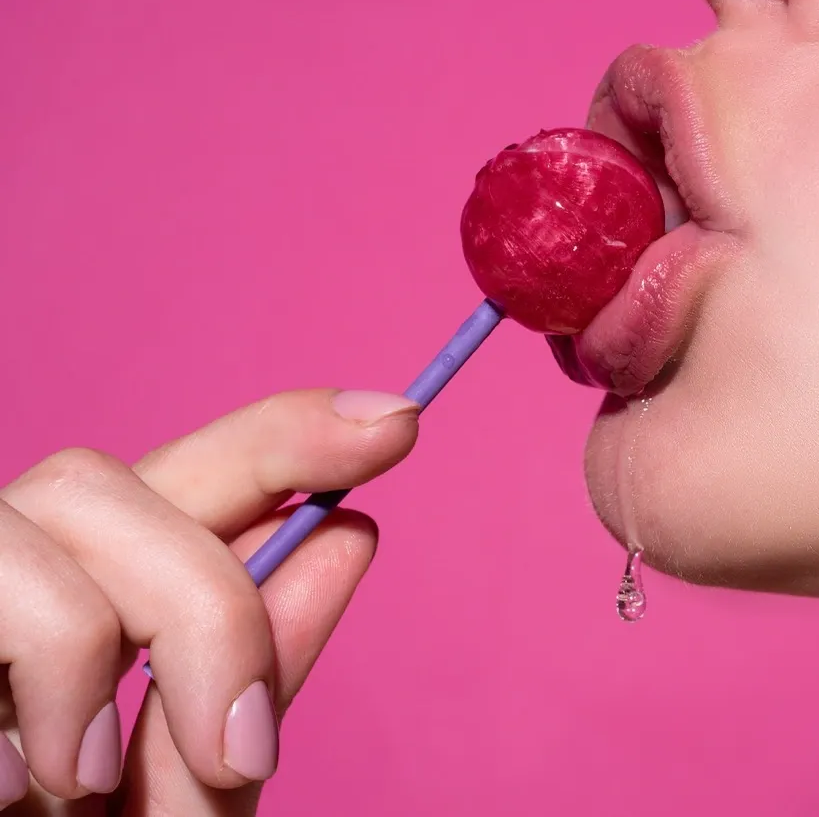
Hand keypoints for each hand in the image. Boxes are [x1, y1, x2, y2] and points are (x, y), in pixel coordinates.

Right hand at [0, 389, 419, 814]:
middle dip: (208, 600)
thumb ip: (252, 678)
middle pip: (114, 476)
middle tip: (240, 752)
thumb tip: (348, 536)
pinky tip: (9, 784)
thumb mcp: (185, 793)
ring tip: (86, 783)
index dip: (294, 432)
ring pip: (53, 508)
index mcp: (96, 594)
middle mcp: (15, 568)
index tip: (398, 421)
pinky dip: (31, 684)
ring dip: (99, 649)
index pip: (201, 471)